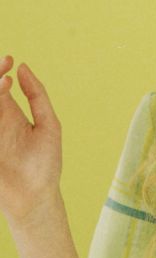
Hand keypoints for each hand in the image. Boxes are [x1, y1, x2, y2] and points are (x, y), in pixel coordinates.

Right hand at [0, 56, 62, 228]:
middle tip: (3, 70)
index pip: (0, 86)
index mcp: (10, 113)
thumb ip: (37, 96)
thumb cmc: (45, 163)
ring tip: (3, 87)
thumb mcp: (49, 125)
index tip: (9, 60)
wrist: (35, 197)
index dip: (0, 70)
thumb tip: (23, 68)